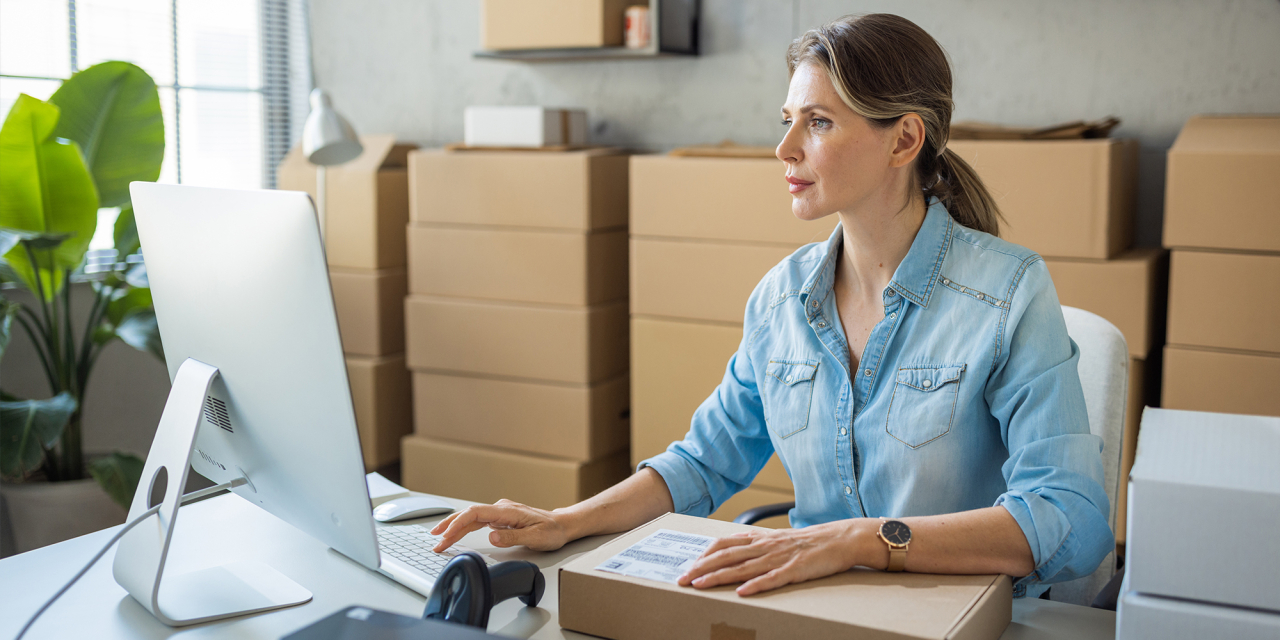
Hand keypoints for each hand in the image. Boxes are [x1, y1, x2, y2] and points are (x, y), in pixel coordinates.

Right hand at [430, 499, 571, 552]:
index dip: (458, 524)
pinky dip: (464, 528)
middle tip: (435, 541)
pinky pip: (478, 521)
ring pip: (471, 517)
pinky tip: (455, 533)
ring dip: (454, 527)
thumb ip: (512, 537)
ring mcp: (500, 513)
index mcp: (507, 511)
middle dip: (450, 526)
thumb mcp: (535, 538)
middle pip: (469, 514)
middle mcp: (501, 508)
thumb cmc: (552, 531)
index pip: (476, 514)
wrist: (562, 525)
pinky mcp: (500, 518)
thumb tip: (491, 537)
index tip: (446, 536)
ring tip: (439, 539)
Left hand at [677, 520, 876, 595]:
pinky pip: (772, 578)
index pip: (724, 544)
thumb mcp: (778, 540)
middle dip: (701, 568)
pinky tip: (742, 592)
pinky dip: (756, 585)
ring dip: (719, 577)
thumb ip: (757, 546)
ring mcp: (779, 557)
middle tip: (682, 579)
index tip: (688, 566)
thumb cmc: (809, 542)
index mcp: (760, 539)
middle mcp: (765, 546)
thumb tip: (736, 554)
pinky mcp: (795, 569)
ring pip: (743, 568)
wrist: (841, 538)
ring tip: (700, 586)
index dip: (704, 555)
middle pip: (726, 556)